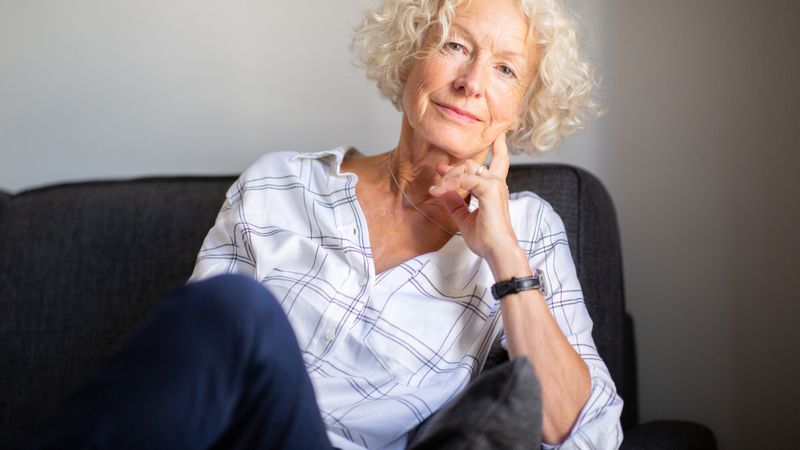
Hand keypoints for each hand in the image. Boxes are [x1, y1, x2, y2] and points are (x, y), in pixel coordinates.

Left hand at [428, 134, 520, 262]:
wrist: (496, 251)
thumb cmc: (486, 238)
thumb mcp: (464, 217)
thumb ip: (455, 203)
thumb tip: (442, 192)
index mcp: (493, 189)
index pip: (492, 162)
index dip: (465, 162)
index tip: (442, 167)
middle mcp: (496, 183)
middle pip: (472, 163)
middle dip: (452, 168)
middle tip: (437, 174)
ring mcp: (494, 185)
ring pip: (467, 167)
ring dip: (449, 177)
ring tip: (436, 190)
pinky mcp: (490, 190)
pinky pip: (465, 179)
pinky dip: (451, 183)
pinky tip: (441, 191)